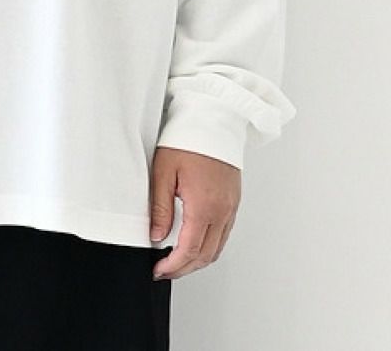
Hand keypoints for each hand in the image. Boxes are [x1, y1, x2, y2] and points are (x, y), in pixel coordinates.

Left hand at [149, 145, 240, 279]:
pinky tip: (194, 243)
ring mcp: (231, 207)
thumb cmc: (187, 139)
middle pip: (206, 255)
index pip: (190, 250)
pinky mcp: (234, 201)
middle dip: (184, 268)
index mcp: (204, 205)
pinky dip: (209, 246)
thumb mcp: (164, 171)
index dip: (173, 266)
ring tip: (176, 261)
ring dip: (197, 260)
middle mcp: (222, 210)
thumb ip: (160, 207)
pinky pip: (224, 234)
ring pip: (217, 248)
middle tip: (164, 270)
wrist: (213, 119)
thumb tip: (156, 236)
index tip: (158, 270)